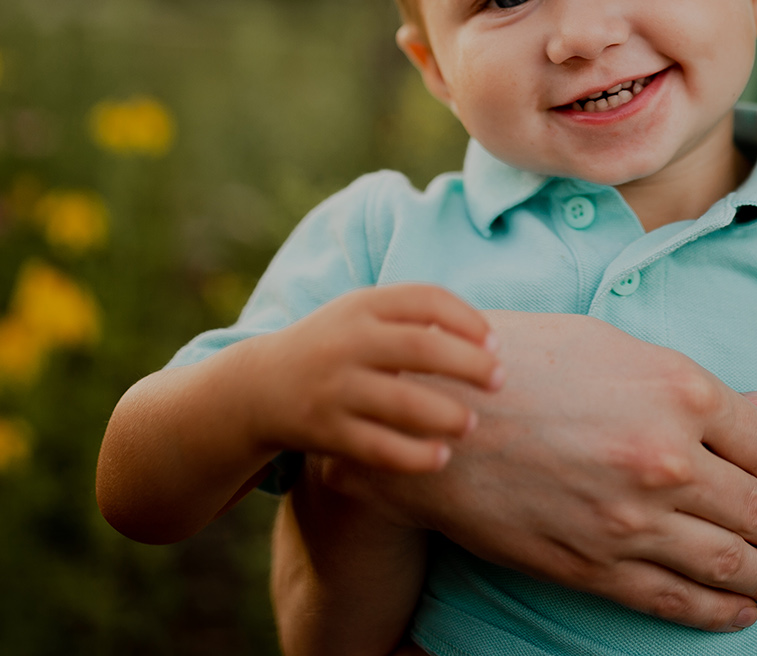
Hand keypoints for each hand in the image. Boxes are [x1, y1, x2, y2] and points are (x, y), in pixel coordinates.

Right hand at [250, 283, 502, 471]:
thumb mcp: (363, 315)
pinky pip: (378, 448)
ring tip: (471, 424)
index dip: (468, 320)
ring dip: (447, 415)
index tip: (495, 344)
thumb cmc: (334, 346)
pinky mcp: (325, 432)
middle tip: (499, 381)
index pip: (427, 299)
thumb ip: (415, 316)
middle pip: (422, 348)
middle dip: (470, 365)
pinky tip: (440, 457)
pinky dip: (414, 456)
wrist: (258, 387)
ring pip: (403, 403)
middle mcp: (348, 342)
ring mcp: (334, 388)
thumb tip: (487, 341)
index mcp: (363, 305)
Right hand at [303, 311, 756, 631]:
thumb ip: (695, 385)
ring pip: (729, 561)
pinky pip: (677, 599)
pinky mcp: (595, 565)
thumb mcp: (616, 348)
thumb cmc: (522, 363)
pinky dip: (720, 610)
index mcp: (681, 390)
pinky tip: (741, 609)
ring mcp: (633, 518)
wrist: (433, 417)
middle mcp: (668, 457)